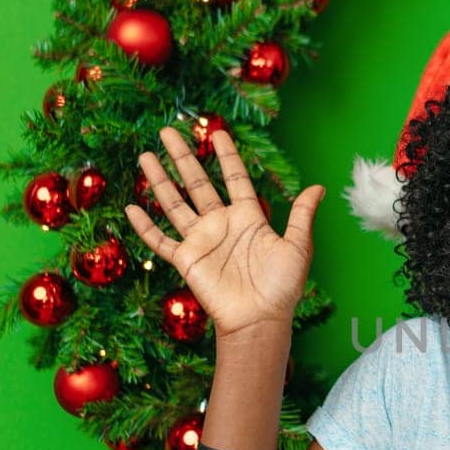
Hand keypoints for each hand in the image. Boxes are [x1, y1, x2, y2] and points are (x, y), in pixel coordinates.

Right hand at [123, 126, 326, 339]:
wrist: (260, 319)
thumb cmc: (282, 286)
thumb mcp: (297, 246)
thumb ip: (302, 215)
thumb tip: (319, 187)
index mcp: (248, 217)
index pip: (235, 178)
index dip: (227, 156)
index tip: (217, 132)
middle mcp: (222, 224)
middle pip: (198, 183)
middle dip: (182, 157)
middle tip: (167, 131)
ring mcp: (201, 240)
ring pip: (174, 204)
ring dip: (160, 181)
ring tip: (145, 156)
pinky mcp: (186, 259)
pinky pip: (160, 240)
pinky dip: (144, 226)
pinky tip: (130, 207)